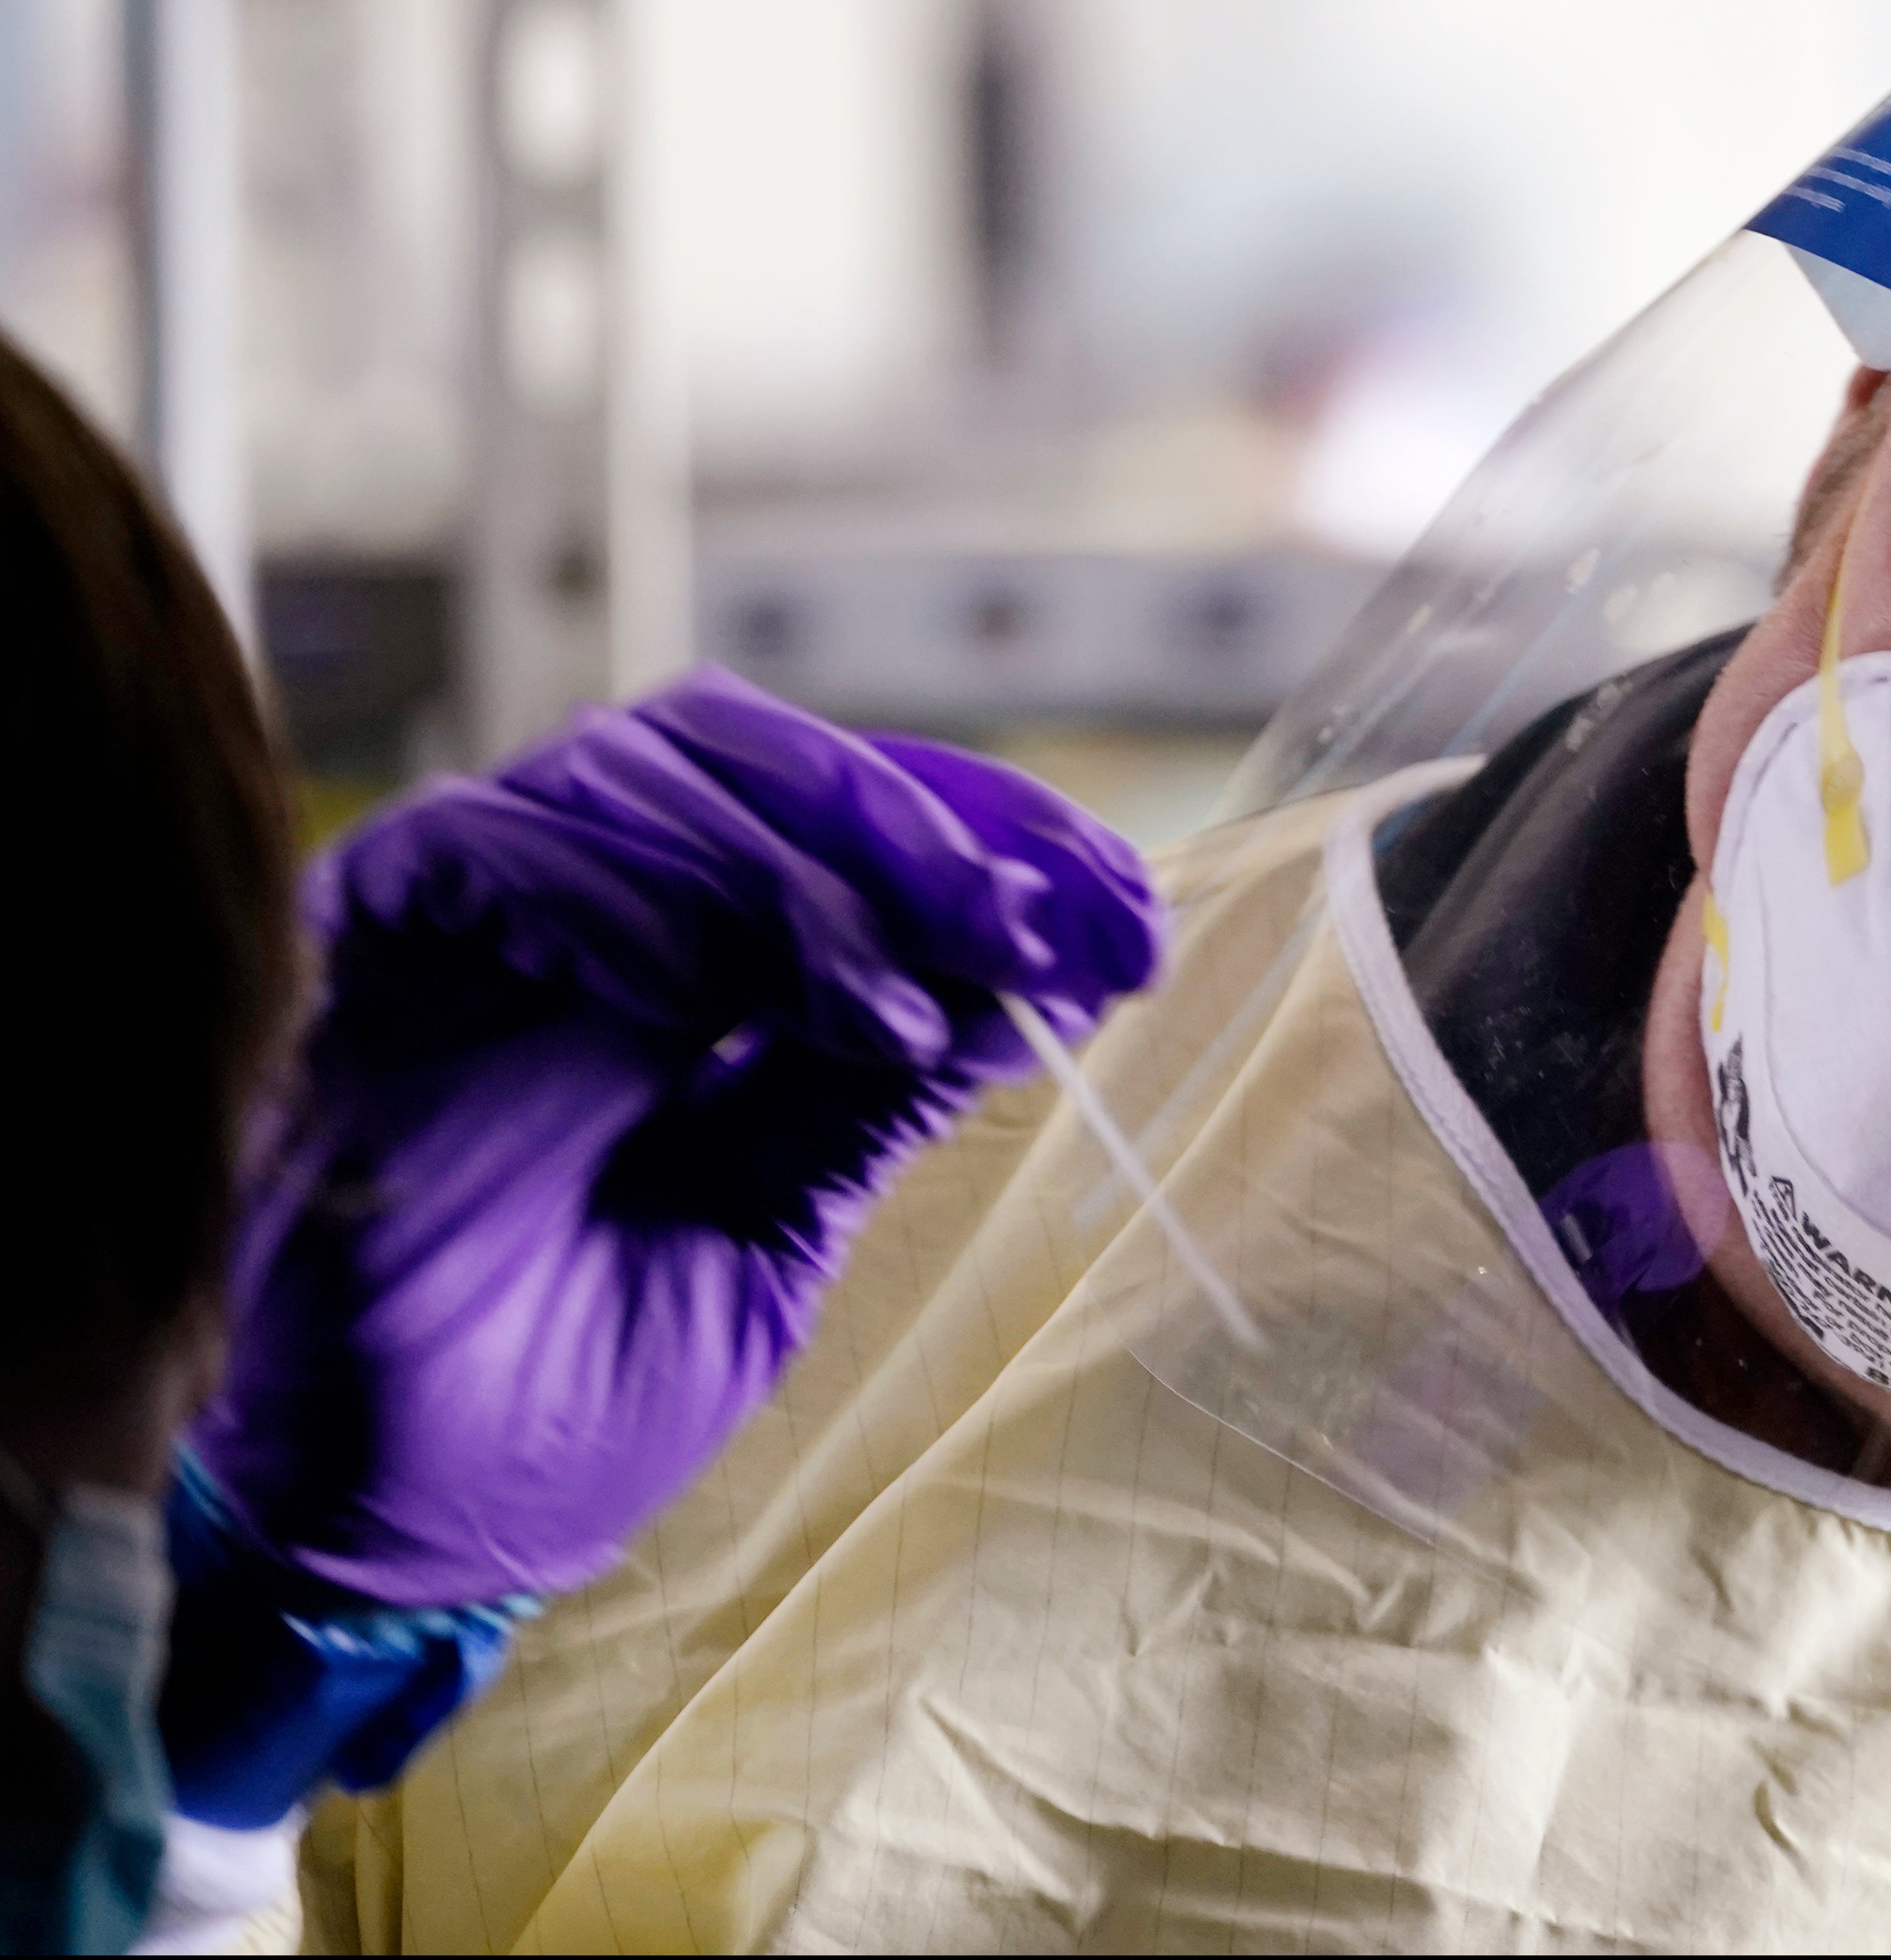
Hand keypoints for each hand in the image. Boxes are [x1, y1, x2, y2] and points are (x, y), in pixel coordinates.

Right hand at [185, 668, 1163, 1606]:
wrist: (396, 1541)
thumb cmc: (574, 1402)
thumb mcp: (770, 1231)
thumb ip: (868, 1094)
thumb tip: (1030, 980)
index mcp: (692, 975)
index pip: (845, 825)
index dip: (989, 840)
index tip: (1125, 911)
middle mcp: (587, 918)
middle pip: (756, 760)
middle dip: (916, 828)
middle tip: (1034, 927)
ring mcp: (472, 925)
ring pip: (641, 771)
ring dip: (792, 867)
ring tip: (888, 1003)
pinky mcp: (354, 955)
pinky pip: (480, 843)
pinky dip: (617, 887)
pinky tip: (710, 985)